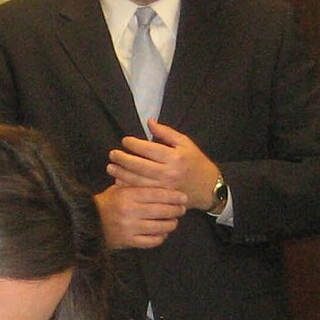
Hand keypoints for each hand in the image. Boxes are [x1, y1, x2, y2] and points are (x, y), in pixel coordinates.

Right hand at [94, 183, 184, 249]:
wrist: (87, 222)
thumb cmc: (107, 203)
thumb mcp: (118, 188)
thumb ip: (136, 184)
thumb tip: (157, 174)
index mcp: (128, 195)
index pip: (157, 194)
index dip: (173, 196)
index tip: (183, 197)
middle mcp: (130, 211)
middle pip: (161, 211)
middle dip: (175, 210)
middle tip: (182, 209)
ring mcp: (130, 228)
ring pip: (159, 227)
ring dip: (170, 224)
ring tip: (173, 221)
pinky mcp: (129, 241)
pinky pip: (151, 241)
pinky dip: (160, 237)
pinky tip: (162, 233)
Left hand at [106, 120, 220, 207]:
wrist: (208, 187)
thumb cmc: (195, 162)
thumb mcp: (185, 143)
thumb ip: (166, 132)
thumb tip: (149, 122)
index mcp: (174, 157)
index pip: (148, 149)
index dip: (133, 144)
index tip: (125, 141)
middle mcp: (169, 173)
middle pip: (139, 166)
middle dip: (123, 159)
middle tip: (112, 154)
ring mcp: (164, 188)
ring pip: (137, 181)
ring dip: (121, 174)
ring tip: (111, 167)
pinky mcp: (162, 198)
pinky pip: (141, 192)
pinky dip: (128, 187)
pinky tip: (119, 181)